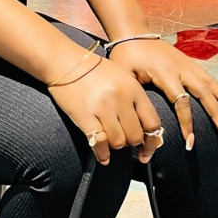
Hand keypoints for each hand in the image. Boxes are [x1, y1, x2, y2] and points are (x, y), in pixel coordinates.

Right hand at [47, 53, 165, 165]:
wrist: (65, 61)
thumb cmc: (94, 69)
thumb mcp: (122, 77)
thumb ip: (135, 99)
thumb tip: (148, 129)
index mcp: (133, 88)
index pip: (152, 122)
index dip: (153, 141)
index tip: (148, 149)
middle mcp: (120, 98)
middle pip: (136, 136)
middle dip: (131, 143)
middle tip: (124, 140)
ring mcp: (102, 107)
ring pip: (118, 142)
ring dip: (115, 145)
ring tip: (110, 140)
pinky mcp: (84, 115)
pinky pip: (99, 142)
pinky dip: (102, 154)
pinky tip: (103, 156)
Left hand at [107, 39, 217, 150]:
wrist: (132, 32)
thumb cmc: (126, 56)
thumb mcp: (126, 76)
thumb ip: (137, 97)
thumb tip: (147, 125)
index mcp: (165, 73)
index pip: (182, 102)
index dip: (188, 124)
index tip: (190, 142)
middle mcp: (182, 68)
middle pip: (204, 94)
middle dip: (217, 115)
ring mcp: (188, 64)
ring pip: (212, 84)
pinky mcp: (190, 62)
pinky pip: (210, 78)